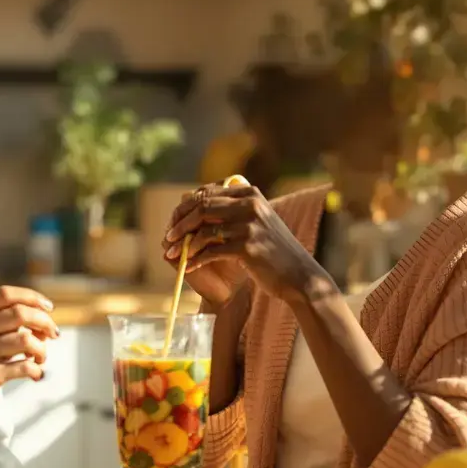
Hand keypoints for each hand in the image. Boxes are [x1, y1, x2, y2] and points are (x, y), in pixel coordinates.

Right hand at [0, 286, 58, 424]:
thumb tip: (40, 319)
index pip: (7, 294)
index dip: (33, 297)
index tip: (48, 308)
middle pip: (21, 314)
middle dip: (45, 322)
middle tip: (54, 333)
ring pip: (27, 340)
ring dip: (42, 349)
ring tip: (41, 357)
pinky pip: (25, 367)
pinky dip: (36, 370)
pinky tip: (35, 374)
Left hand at [163, 183, 321, 303]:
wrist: (298, 275)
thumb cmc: (272, 250)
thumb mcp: (255, 221)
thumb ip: (230, 210)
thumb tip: (190, 202)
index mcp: (250, 193)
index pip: (207, 192)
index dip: (185, 207)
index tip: (173, 222)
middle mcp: (250, 204)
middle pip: (201, 207)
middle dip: (180, 222)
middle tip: (168, 237)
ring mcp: (249, 225)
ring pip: (204, 230)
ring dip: (184, 244)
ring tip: (172, 254)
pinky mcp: (247, 247)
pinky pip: (211, 251)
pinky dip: (195, 260)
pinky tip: (187, 267)